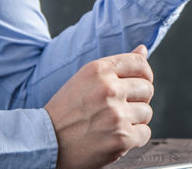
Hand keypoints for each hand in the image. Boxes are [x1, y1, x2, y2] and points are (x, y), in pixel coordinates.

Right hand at [44, 45, 153, 168]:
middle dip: (138, 100)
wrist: (44, 143)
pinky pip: (145, 133)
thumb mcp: (86, 80)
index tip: (138, 84)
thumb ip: (117, 66)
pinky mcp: (122, 138)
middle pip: (147, 88)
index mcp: (98, 70)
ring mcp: (116, 114)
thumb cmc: (66, 111)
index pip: (140, 63)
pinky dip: (134, 138)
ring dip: (134, 120)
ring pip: (147, 112)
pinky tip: (115, 138)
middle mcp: (108, 89)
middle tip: (119, 109)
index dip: (144, 75)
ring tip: (112, 124)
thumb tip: (143, 49)